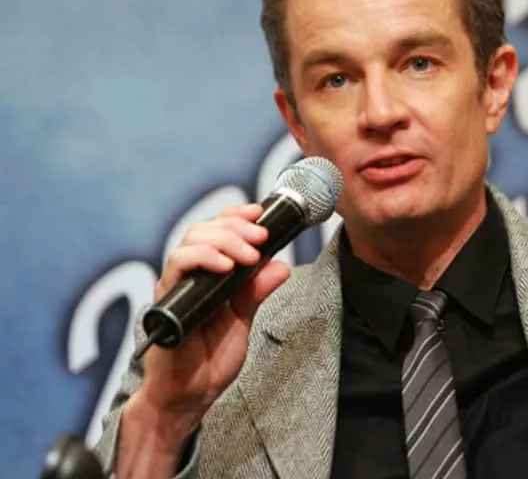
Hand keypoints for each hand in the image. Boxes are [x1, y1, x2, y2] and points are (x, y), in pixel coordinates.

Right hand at [132, 203, 290, 438]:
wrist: (189, 395)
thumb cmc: (210, 359)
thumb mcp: (243, 320)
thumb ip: (256, 292)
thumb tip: (281, 266)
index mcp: (210, 275)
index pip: (217, 231)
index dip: (236, 216)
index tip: (258, 212)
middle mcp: (190, 275)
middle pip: (205, 229)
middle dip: (236, 226)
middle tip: (260, 236)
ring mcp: (177, 286)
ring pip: (191, 240)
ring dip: (224, 239)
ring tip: (248, 254)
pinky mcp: (166, 300)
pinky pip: (177, 266)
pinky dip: (201, 258)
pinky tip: (224, 265)